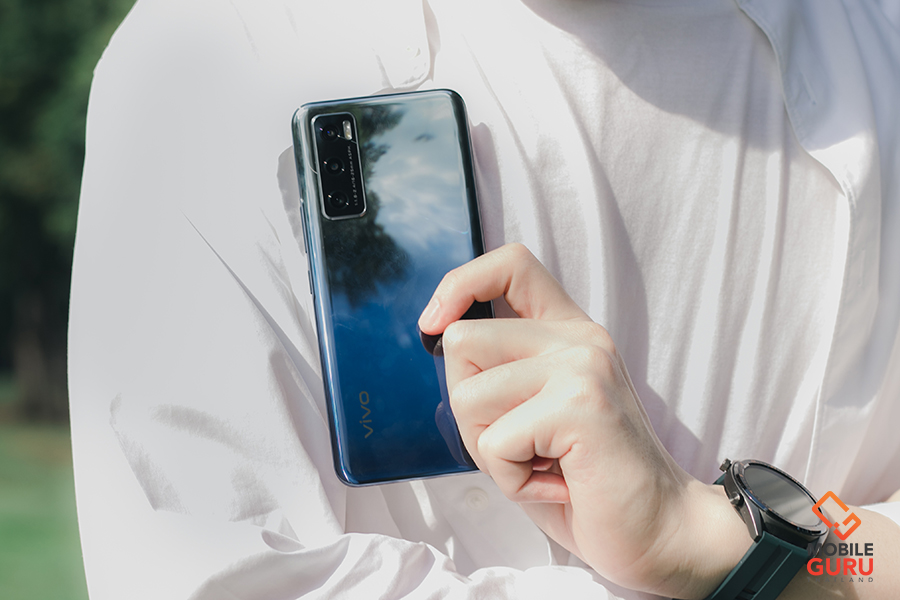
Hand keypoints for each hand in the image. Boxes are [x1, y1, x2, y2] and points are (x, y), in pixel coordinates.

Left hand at [419, 244, 750, 597]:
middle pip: (462, 340)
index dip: (460, 283)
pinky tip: (556, 485)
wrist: (661, 532)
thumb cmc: (588, 481)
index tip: (434, 325)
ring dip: (489, 450)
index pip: (510, 264)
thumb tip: (439, 337)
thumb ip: (500, 371)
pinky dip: (512, 480)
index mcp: (568, 333)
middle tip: (518, 443)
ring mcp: (582, 368)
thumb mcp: (535, 411)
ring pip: (468, 395)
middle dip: (468, 408)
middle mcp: (578, 339)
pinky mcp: (581, 406)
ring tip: (541, 464)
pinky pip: (495, 444)